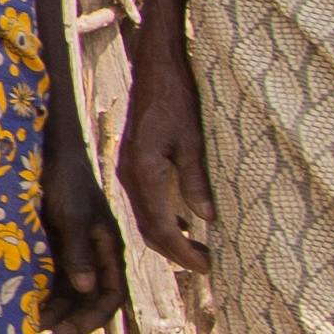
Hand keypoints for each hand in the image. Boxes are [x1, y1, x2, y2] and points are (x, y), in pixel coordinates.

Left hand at [38, 111, 130, 333]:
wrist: (45, 152)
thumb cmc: (66, 179)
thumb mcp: (73, 213)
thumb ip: (78, 250)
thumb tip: (85, 289)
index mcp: (108, 249)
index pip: (111, 295)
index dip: (94, 318)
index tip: (70, 333)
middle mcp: (92, 256)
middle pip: (88, 300)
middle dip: (71, 321)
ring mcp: (71, 253)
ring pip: (66, 294)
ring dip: (53, 311)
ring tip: (30, 325)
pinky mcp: (50, 247)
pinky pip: (48, 279)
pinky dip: (39, 294)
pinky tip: (21, 305)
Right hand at [113, 30, 214, 272]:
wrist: (156, 67)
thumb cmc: (178, 98)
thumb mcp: (194, 140)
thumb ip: (196, 180)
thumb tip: (205, 219)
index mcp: (144, 173)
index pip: (161, 228)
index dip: (183, 253)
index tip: (207, 266)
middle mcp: (129, 175)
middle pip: (148, 229)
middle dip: (176, 252)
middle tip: (206, 265)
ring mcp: (126, 169)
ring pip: (143, 217)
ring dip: (168, 237)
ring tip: (197, 248)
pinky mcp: (131, 162)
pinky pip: (143, 202)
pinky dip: (161, 219)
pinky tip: (183, 220)